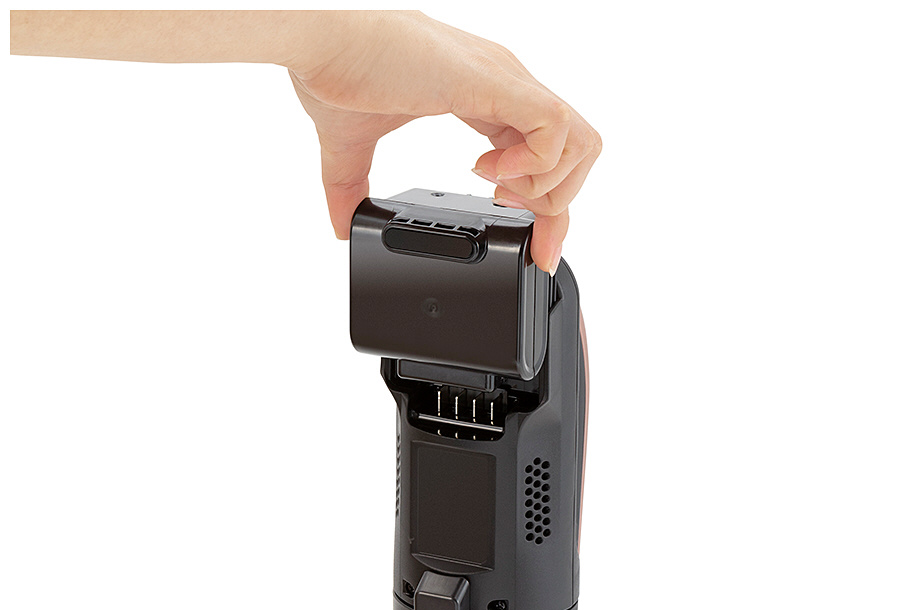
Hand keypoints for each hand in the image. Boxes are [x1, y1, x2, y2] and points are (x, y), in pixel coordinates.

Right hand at [288, 11, 600, 272]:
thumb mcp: (350, 147)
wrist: (315, 37)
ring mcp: (506, 81)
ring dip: (544, 184)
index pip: (550, 153)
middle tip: (506, 210)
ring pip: (580, 144)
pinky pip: (554, 130)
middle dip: (555, 202)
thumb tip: (342, 227)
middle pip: (580, 152)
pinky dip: (532, 165)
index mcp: (485, 95)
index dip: (550, 209)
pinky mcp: (495, 82)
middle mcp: (507, 85)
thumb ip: (353, 189)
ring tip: (496, 189)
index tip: (535, 247)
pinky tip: (489, 171)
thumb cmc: (335, 66)